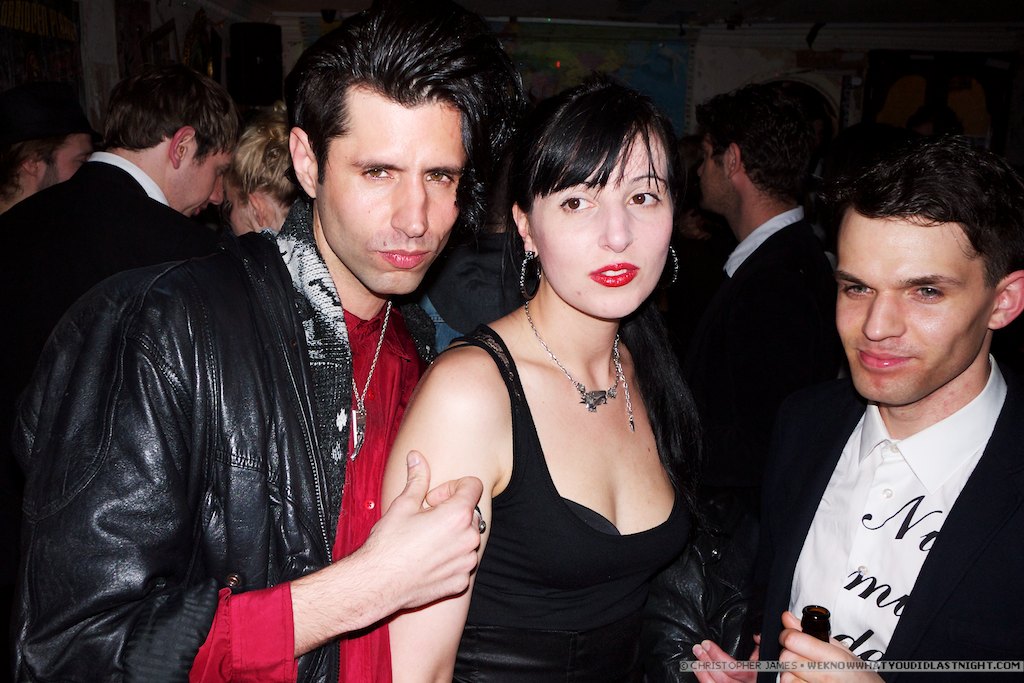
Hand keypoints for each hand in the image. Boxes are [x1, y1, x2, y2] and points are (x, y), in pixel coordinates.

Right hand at [360, 450, 483, 611]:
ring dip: (452, 536)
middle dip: (452, 512)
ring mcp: (466, 563)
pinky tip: (428, 559)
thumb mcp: (403, 505)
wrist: (378, 583)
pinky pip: (462, 563)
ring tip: (426, 540)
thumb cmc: (389, 544)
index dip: (452, 487)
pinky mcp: (460, 582)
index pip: (473, 485)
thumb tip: (416, 456)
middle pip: (470, 513)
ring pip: (467, 539)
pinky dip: (450, 559)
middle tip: (426, 519)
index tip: (433, 498)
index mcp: (458, 515)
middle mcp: (469, 539)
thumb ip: (417, 478)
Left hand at [692, 634, 759, 682]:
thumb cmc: (764, 669)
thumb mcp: (766, 657)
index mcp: (754, 675)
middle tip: (698, 649)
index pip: (734, 668)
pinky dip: (705, 680)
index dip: (718, 656)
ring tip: (696, 662)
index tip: (706, 644)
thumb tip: (756, 635)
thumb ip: (759, 645)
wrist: (761, 681)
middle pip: (723, 679)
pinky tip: (699, 672)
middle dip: (708, 662)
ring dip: (703, 673)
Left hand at [778, 611, 881, 682]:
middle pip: (786, 658)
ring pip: (785, 676)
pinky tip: (807, 681)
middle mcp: (825, 675)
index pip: (793, 640)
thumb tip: (787, 617)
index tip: (791, 636)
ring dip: (791, 672)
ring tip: (807, 672)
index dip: (788, 635)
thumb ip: (812, 634)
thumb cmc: (859, 676)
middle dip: (790, 654)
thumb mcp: (843, 651)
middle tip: (803, 656)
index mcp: (835, 658)